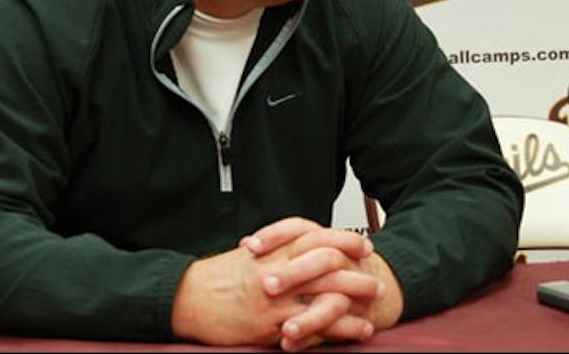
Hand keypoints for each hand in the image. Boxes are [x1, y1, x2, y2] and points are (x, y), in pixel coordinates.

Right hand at [169, 217, 390, 347]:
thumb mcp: (251, 254)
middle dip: (358, 271)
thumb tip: (301, 247)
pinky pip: (315, 326)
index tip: (363, 247)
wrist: (190, 297)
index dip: (345, 240)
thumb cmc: (218, 277)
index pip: (318, 237)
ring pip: (327, 295)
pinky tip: (358, 330)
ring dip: (357, 299)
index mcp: (274, 249)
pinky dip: (341, 328)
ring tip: (376, 303)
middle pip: (330, 265)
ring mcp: (278, 299)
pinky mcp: (274, 324)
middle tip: (378, 278)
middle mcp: (279, 270)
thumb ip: (277, 249)